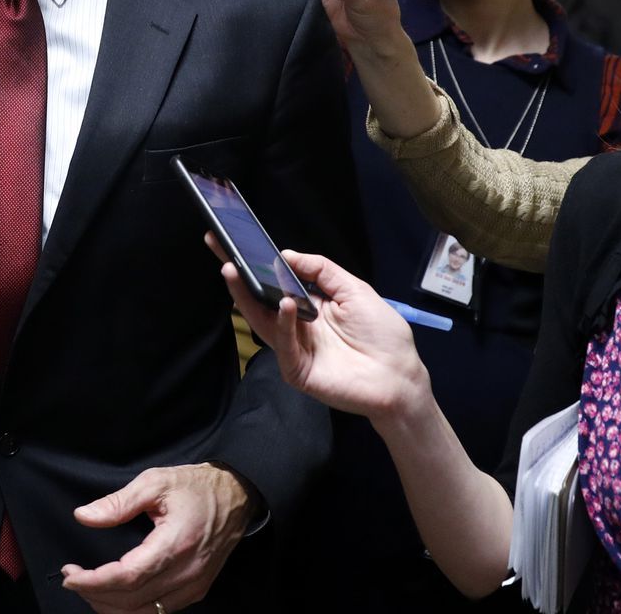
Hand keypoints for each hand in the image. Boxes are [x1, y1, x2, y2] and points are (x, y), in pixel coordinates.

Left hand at [60, 463, 254, 612]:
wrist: (236, 495)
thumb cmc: (196, 487)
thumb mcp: (155, 482)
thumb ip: (118, 502)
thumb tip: (84, 516)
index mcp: (175, 544)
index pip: (127, 577)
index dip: (94, 582)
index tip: (70, 575)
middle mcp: (187, 572)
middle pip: (131, 601)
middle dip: (94, 594)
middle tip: (72, 577)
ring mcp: (193, 586)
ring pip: (143, 613)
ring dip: (110, 606)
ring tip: (88, 587)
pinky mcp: (195, 590)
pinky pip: (158, 612)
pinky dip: (131, 609)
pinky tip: (114, 595)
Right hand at [211, 237, 428, 424]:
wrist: (400, 377)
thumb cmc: (383, 336)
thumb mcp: (355, 290)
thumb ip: (322, 270)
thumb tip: (286, 254)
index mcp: (308, 307)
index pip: (276, 284)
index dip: (256, 266)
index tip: (237, 242)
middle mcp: (296, 326)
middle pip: (260, 300)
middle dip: (238, 277)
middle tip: (220, 252)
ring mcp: (294, 349)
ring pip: (262, 321)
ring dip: (246, 297)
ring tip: (234, 271)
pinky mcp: (297, 370)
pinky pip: (284, 345)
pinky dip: (283, 324)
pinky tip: (285, 305)